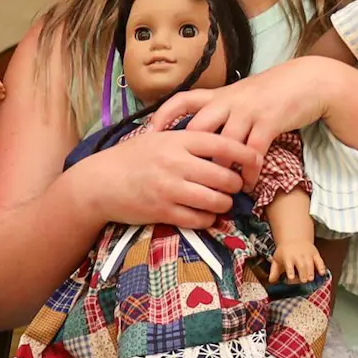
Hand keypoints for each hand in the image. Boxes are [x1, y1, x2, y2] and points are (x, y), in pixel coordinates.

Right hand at [68, 128, 261, 231]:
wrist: (100, 182)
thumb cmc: (131, 158)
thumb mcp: (158, 138)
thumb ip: (188, 139)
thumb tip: (224, 145)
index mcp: (177, 140)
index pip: (222, 144)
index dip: (246, 154)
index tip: (256, 160)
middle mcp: (175, 163)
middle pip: (224, 176)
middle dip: (235, 184)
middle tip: (235, 186)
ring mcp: (169, 189)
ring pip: (215, 200)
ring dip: (225, 204)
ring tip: (222, 201)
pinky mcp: (163, 211)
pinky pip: (198, 219)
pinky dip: (208, 219)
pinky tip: (205, 214)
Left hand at [152, 57, 342, 168]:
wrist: (306, 81)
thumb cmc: (270, 92)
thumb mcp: (239, 96)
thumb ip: (218, 112)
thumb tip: (196, 135)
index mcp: (218, 94)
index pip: (182, 100)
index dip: (163, 115)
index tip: (149, 134)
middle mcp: (228, 100)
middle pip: (198, 128)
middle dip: (188, 155)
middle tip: (182, 178)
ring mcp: (248, 110)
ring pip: (224, 143)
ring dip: (220, 170)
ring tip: (217, 190)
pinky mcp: (269, 121)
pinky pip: (254, 151)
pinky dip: (249, 171)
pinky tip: (247, 183)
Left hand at [268, 240, 325, 284]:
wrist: (294, 238)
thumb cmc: (285, 252)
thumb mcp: (277, 259)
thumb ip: (274, 271)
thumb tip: (271, 280)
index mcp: (287, 257)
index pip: (289, 265)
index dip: (290, 271)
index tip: (291, 278)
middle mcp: (297, 255)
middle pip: (301, 265)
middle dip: (303, 273)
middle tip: (303, 281)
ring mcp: (307, 254)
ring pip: (310, 263)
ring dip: (311, 272)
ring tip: (310, 279)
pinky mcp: (314, 253)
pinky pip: (319, 260)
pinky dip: (321, 266)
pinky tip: (322, 273)